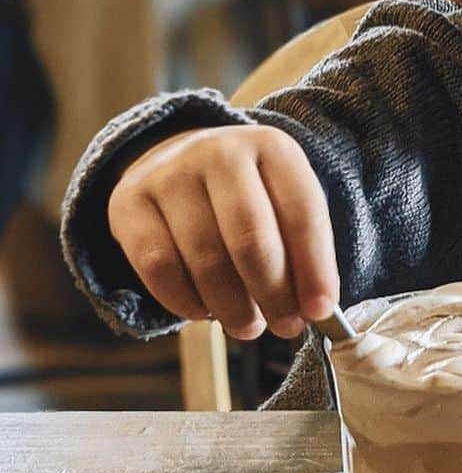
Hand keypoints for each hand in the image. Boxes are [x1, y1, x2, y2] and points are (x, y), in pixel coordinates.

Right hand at [107, 125, 339, 340]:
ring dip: (232, 306)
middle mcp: (220, 151)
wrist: (177, 160)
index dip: (314, 267)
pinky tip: (205, 312)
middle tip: (284, 326)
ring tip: (247, 326)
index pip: (301, 211)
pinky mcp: (129, 202)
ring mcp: (170, 173)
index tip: (321, 310)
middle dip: (273, 293)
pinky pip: (159, 267)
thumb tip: (315, 308)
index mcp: (271, 146)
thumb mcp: (281, 201)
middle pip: (251, 236)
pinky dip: (185, 302)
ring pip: (205, 258)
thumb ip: (301, 248)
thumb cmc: (245, 193)